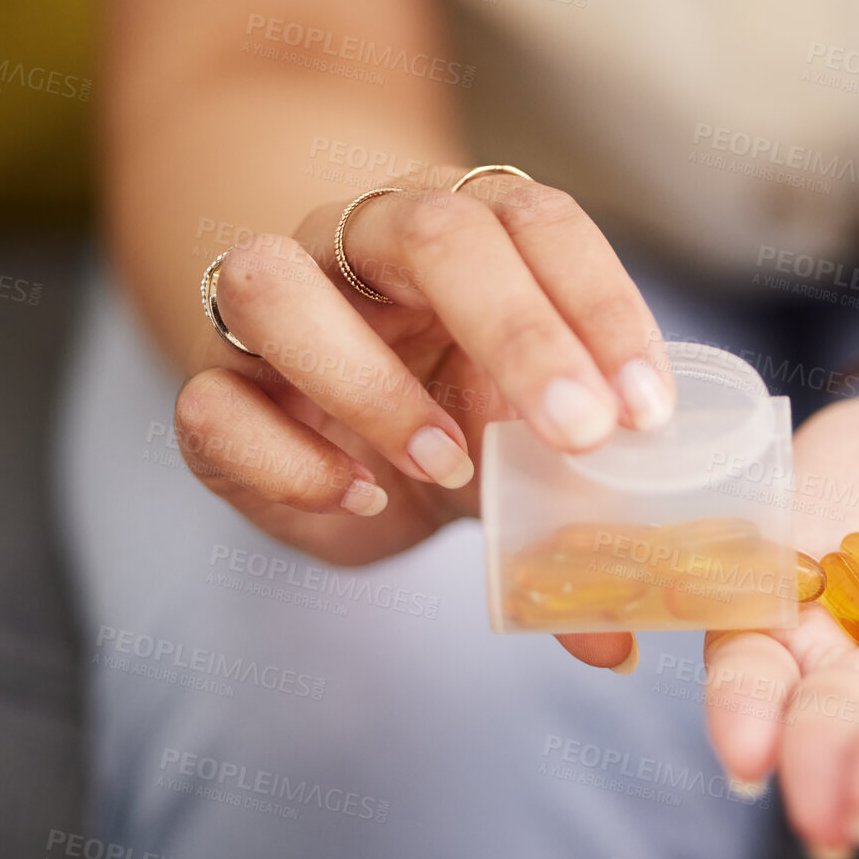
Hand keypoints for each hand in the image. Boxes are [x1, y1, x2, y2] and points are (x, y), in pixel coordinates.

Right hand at [175, 171, 671, 667]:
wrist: (355, 455)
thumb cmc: (460, 420)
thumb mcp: (532, 451)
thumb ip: (580, 515)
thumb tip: (614, 640)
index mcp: (469, 229)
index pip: (538, 218)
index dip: (600, 303)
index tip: (645, 410)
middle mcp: (364, 244)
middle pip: (428, 231)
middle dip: (517, 330)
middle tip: (579, 433)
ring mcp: (273, 311)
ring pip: (273, 283)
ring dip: (372, 384)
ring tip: (448, 463)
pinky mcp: (212, 390)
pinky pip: (213, 402)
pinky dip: (289, 460)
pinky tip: (362, 496)